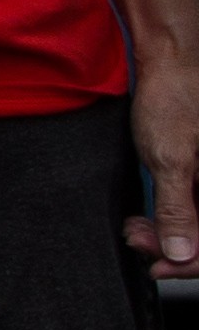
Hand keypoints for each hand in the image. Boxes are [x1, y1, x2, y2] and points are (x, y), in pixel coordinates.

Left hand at [135, 54, 198, 274]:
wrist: (171, 62)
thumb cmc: (176, 97)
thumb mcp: (171, 158)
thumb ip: (179, 209)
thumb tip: (181, 253)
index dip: (195, 264)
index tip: (160, 267)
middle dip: (175, 248)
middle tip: (139, 242)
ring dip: (170, 235)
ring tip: (136, 231)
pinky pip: (198, 210)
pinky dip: (172, 219)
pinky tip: (146, 221)